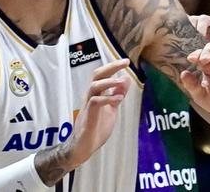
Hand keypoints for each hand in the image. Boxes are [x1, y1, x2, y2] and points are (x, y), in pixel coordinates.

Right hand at [53, 61, 133, 175]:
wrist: (84, 148)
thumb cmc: (96, 127)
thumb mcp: (111, 109)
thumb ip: (117, 94)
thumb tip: (126, 78)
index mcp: (96, 95)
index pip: (101, 75)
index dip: (112, 66)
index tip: (126, 61)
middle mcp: (90, 98)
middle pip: (95, 76)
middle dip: (110, 67)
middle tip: (124, 63)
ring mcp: (88, 108)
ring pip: (93, 88)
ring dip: (108, 82)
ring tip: (121, 81)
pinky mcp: (88, 119)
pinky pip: (94, 104)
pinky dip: (107, 99)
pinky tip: (118, 99)